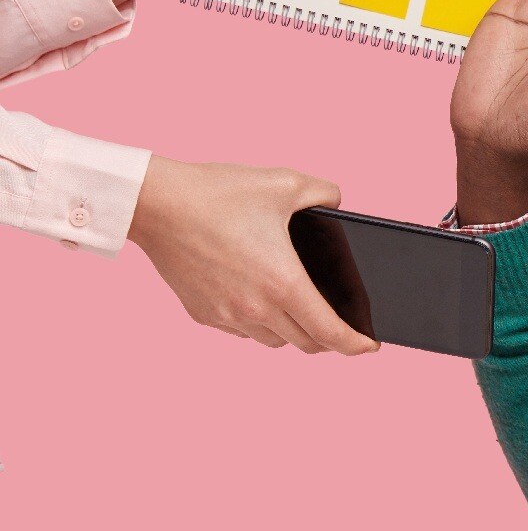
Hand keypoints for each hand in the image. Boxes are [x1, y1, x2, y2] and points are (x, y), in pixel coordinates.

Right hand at [128, 157, 378, 354]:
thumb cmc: (219, 193)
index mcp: (284, 284)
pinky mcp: (202, 315)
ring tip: (300, 312)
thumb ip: (324, 193)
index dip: (355, 345)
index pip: (330, 333)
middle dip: (328, 339)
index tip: (369, 347)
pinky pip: (242, 332)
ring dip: (292, 333)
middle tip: (339, 326)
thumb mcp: (285, 183)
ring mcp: (227, 316)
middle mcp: (256, 309)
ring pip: (274, 341)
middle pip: (306, 343)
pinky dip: (259, 324)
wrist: (156, 204)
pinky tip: (261, 302)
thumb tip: (338, 204)